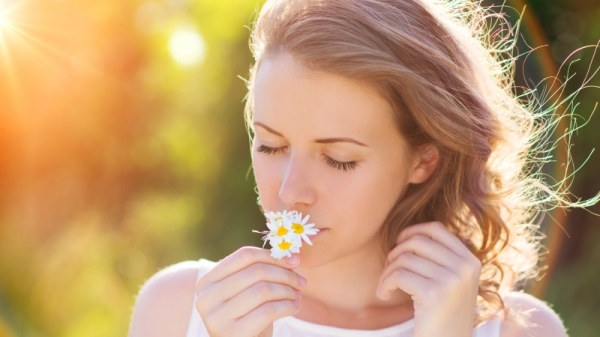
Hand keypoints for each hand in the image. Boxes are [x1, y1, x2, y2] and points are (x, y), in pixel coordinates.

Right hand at [195, 246, 305, 336]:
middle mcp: (206, 298)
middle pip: (255, 272)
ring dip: (287, 291)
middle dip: (284, 274)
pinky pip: (267, 311)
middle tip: (301, 281)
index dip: (272, 256)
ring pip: (263, 290)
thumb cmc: (247, 317)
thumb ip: (259, 271)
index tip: (294, 261)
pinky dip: (286, 306)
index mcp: (206, 281)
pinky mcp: (232, 334)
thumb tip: (292, 256)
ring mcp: (216, 317)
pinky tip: (294, 307)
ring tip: (297, 295)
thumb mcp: (246, 292)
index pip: (244, 256)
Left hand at [376, 222, 480, 336]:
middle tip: (389, 269)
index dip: (412, 231)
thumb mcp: (452, 283)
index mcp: (471, 261)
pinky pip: (398, 275)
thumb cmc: (442, 316)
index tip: (399, 243)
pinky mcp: (434, 293)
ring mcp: (452, 280)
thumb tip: (411, 233)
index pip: (437, 229)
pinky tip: (384, 294)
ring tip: (386, 286)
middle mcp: (465, 268)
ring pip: (405, 258)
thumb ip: (441, 259)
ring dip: (388, 271)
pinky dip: (385, 283)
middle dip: (396, 253)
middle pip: (417, 241)